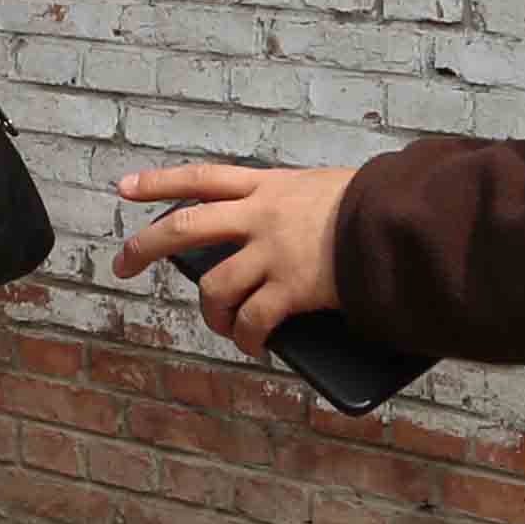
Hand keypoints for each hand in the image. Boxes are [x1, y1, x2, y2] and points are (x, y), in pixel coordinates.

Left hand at [114, 160, 356, 358]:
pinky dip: (248, 336)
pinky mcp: (290, 287)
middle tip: (124, 264)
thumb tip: (280, 225)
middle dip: (145, 246)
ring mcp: (272, 252)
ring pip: (214, 286)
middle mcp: (261, 216)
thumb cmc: (373, 206)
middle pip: (185, 228)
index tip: (124, 187)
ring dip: (212, 312)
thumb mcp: (323, 188)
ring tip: (222, 325)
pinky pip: (253, 320)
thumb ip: (292, 202)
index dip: (158, 182)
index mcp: (268, 186)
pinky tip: (253, 344)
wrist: (401, 222)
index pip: (201, 179)